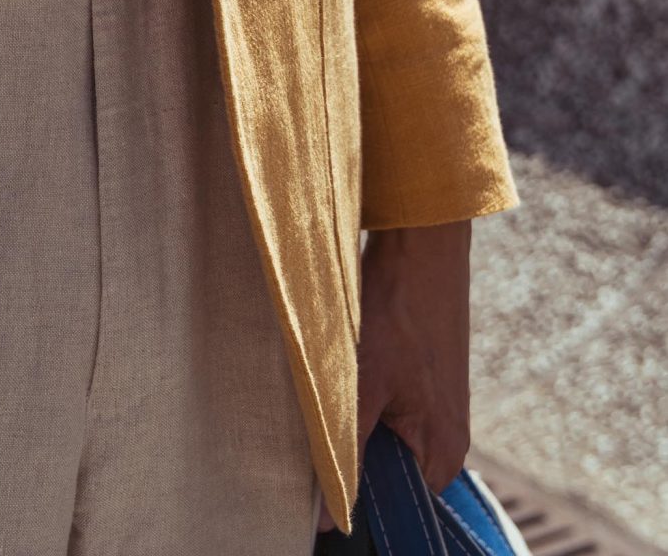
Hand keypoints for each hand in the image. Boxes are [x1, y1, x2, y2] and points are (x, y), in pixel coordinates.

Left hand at [320, 220, 471, 528]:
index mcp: (443, 454)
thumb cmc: (398, 309)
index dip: (354, 498)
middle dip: (353, 458)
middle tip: (315, 432)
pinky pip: (389, 410)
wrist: (421, 241)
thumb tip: (327, 519)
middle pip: (388, 472)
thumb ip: (346, 453)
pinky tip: (346, 373)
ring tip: (334, 394)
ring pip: (383, 437)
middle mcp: (447, 439)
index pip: (394, 505)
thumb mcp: (364, 385)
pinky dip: (364, 400)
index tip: (314, 485)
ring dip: (355, 424)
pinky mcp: (425, 382)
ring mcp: (438, 408)